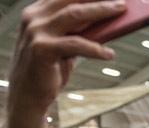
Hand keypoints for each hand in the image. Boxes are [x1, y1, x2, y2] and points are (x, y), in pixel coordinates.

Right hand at [6, 0, 124, 127]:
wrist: (27, 97)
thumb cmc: (48, 70)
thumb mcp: (63, 45)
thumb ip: (78, 31)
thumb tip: (108, 20)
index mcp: (37, 12)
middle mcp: (34, 18)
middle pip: (72, 0)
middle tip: (122, 0)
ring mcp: (36, 32)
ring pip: (75, 14)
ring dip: (101, 11)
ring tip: (120, 11)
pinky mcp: (42, 49)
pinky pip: (76, 44)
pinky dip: (95, 49)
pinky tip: (109, 54)